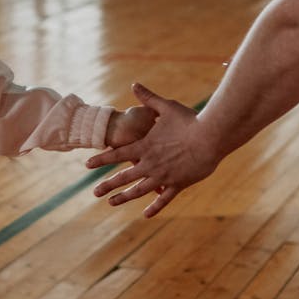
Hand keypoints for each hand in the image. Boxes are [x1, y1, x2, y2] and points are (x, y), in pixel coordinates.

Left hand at [86, 83, 218, 216]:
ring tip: (112, 202)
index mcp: (145, 146)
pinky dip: (155, 207)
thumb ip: (149, 99)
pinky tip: (146, 215)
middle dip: (107, 185)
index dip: (101, 160)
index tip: (87, 165)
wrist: (211, 136)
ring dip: (124, 197)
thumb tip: (135, 84)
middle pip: (123, 177)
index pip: (117, 155)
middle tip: (94, 192)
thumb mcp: (167, 107)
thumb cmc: (190, 120)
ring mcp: (163, 175)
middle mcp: (150, 163)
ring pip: (139, 190)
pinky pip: (164, 199)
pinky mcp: (178, 183)